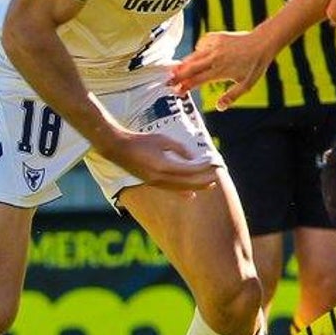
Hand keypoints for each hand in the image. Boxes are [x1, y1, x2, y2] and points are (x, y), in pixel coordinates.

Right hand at [100, 129, 218, 191]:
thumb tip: (193, 158)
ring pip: (180, 188)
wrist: (118, 149)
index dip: (202, 168)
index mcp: (163, 166)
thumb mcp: (162, 139)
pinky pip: (171, 190)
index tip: (212, 163)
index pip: (188, 170)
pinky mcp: (152, 183)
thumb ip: (179, 149)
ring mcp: (155, 182)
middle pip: (187, 183)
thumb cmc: (141, 140)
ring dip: (196, 187)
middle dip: (203, 181)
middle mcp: (160, 178)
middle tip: (217, 178)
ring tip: (210, 186)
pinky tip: (191, 194)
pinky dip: (183, 192)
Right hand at [170, 31, 267, 109]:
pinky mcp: (216, 36)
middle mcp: (215, 58)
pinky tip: (197, 56)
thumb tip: (219, 107)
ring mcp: (214, 46)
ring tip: (174, 70)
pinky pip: (201, 44)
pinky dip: (197, 50)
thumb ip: (231, 96)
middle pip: (191, 68)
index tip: (177, 91)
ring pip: (194, 56)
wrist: (262, 42)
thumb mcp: (246, 85)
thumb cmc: (255, 65)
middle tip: (168, 81)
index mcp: (220, 71)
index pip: (197, 80)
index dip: (185, 86)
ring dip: (184, 63)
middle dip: (178, 75)